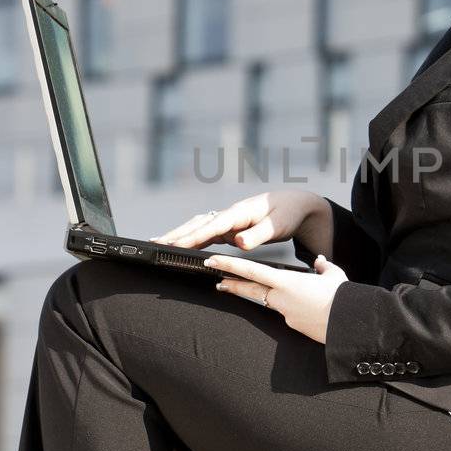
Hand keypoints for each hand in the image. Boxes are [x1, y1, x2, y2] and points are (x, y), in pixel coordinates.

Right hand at [151, 190, 322, 253]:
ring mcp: (228, 220)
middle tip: (154, 244)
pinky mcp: (229, 227)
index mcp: (240, 212)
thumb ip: (258, 234)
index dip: (194, 236)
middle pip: (198, 224)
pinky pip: (206, 232)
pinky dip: (191, 238)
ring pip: (199, 226)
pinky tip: (178, 245)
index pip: (213, 225)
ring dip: (179, 235)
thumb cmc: (287, 214)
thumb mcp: (277, 226)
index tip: (176, 244)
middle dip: (177, 234)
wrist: (296, 205)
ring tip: (157, 243)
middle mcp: (230, 214)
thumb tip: (238, 242)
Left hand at [202, 252, 347, 345]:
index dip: (230, 266)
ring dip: (257, 295)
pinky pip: (286, 311)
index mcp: (287, 282)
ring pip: (268, 300)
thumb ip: (323, 266)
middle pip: (250, 289)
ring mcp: (286, 313)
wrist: (349, 326)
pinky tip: (302, 305)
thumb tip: (320, 261)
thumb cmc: (342, 298)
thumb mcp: (334, 275)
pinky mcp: (293, 325)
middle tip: (217, 281)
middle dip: (232, 284)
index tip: (213, 262)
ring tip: (244, 290)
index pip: (252, 271)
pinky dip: (289, 305)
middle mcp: (282, 298)